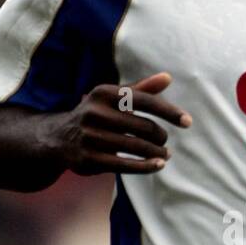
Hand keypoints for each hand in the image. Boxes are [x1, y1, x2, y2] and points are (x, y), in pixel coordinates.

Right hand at [57, 73, 191, 175]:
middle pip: (143, 126)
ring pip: (137, 147)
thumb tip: (168, 77)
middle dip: (160, 136)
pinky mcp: (88, 159)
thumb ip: (140, 89)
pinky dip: (146, 166)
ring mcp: (90, 137)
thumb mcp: (113, 98)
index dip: (169, 111)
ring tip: (165, 154)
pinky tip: (159, 165)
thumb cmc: (95, 115)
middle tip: (165, 141)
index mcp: (104, 93)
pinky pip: (125, 165)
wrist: (58, 138)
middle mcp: (95, 112)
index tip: (187, 122)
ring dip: (157, 152)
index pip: (144, 100)